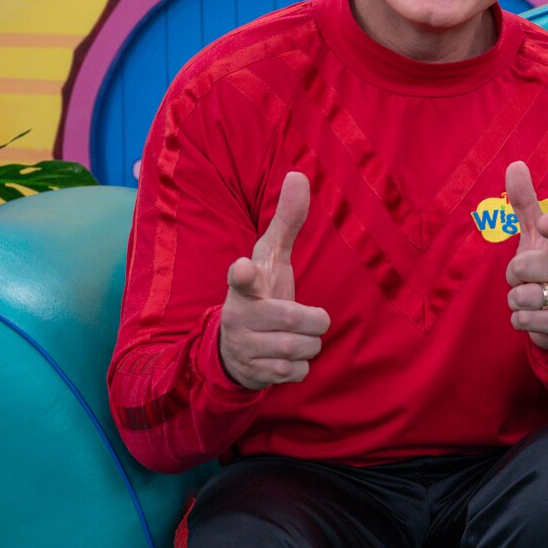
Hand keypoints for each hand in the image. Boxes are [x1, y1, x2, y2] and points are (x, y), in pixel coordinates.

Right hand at [219, 171, 331, 389]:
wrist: (233, 348)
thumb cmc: (262, 293)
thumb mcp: (272, 258)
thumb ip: (287, 221)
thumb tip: (299, 174)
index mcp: (244, 285)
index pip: (241, 277)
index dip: (243, 273)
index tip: (242, 268)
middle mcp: (238, 315)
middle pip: (296, 321)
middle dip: (314, 321)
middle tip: (308, 317)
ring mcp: (242, 346)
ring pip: (300, 349)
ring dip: (308, 344)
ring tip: (293, 337)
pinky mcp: (251, 373)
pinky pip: (296, 373)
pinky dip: (300, 367)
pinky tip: (285, 357)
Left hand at [504, 161, 547, 350]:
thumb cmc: (545, 266)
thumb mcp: (534, 236)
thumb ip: (525, 202)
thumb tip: (515, 163)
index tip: (545, 222)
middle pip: (521, 267)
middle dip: (513, 276)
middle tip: (528, 278)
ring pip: (520, 296)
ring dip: (516, 300)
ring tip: (532, 298)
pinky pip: (524, 320)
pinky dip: (521, 320)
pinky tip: (534, 316)